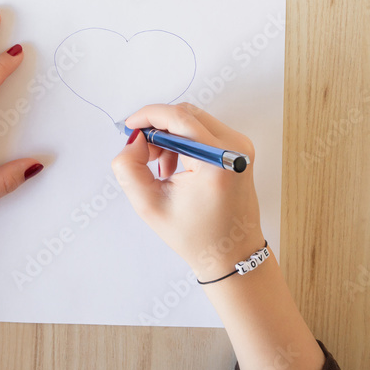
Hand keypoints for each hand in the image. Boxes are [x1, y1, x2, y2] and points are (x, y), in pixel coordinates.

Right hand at [111, 103, 264, 280]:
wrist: (232, 254)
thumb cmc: (194, 236)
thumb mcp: (149, 205)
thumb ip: (129, 168)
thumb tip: (134, 138)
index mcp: (217, 162)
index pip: (179, 118)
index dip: (148, 116)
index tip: (129, 126)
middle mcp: (235, 147)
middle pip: (186, 115)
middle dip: (158, 128)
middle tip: (142, 154)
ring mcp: (241, 146)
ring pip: (194, 120)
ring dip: (170, 136)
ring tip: (162, 169)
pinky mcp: (240, 149)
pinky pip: (204, 131)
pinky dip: (184, 142)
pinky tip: (177, 167)